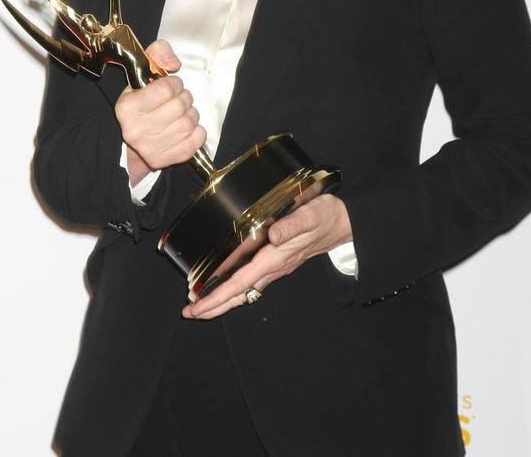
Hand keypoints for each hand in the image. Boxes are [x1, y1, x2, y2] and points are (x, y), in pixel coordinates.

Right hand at [114, 39, 206, 183]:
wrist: (131, 142)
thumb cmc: (141, 102)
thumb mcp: (141, 73)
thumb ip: (158, 53)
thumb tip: (175, 64)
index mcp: (128, 107)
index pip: (166, 89)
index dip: (175, 83)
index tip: (172, 85)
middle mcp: (137, 130)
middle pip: (180, 106)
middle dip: (185, 98)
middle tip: (179, 99)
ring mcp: (151, 148)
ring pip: (189, 122)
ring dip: (191, 114)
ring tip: (181, 113)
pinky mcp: (166, 159)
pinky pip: (196, 140)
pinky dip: (197, 131)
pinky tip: (187, 128)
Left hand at [182, 193, 352, 319]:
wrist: (342, 222)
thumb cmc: (324, 217)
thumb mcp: (309, 216)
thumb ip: (291, 225)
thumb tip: (272, 235)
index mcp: (275, 258)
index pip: (240, 283)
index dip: (218, 296)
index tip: (198, 307)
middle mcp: (273, 268)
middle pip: (239, 294)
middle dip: (214, 306)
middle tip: (189, 314)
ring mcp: (275, 268)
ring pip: (244, 291)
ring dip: (222, 300)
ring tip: (200, 305)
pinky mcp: (277, 263)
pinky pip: (251, 283)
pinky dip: (235, 289)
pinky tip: (226, 288)